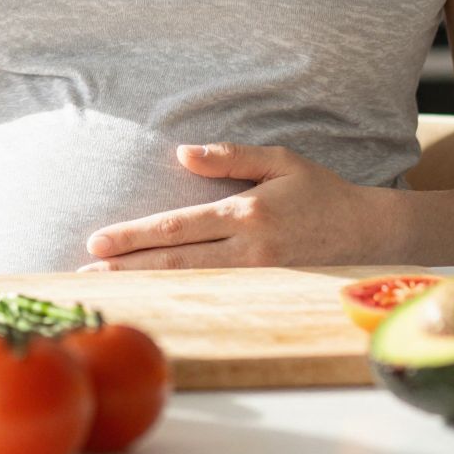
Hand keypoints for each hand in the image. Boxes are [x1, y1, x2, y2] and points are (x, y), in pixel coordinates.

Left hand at [81, 144, 395, 269]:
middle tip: (87, 272)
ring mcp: (256, 276)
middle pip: (176, 262)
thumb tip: (182, 154)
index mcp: (248, 212)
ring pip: (190, 284)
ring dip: (146, 286)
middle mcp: (249, 248)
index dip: (135, 236)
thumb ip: (231, 157)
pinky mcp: (264, 292)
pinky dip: (178, 297)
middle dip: (127, 268)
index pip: (179, 227)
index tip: (98, 241)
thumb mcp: (280, 160)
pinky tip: (153, 299)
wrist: (367, 233)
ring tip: (108, 288)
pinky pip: (213, 295)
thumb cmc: (320, 191)